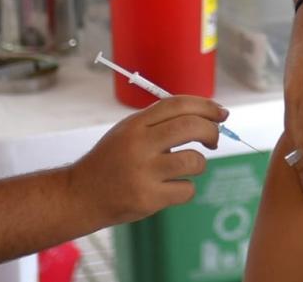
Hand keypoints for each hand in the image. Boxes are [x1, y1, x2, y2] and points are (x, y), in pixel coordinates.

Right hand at [68, 95, 225, 225]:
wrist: (81, 194)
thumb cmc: (111, 161)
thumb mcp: (127, 132)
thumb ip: (158, 123)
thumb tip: (204, 117)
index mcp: (135, 124)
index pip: (177, 104)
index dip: (205, 106)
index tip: (221, 113)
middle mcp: (139, 145)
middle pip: (191, 127)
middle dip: (212, 131)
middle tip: (214, 139)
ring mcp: (144, 173)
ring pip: (194, 161)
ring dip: (199, 163)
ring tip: (187, 167)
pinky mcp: (149, 199)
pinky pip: (187, 190)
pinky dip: (186, 189)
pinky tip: (172, 188)